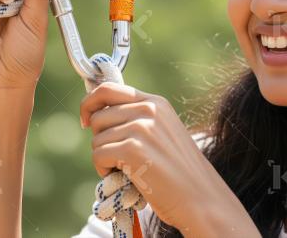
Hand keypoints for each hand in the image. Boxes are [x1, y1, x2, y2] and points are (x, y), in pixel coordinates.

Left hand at [79, 82, 232, 230]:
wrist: (201, 197)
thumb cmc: (179, 172)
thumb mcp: (163, 132)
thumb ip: (136, 119)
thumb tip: (95, 115)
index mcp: (156, 102)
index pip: (108, 89)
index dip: (89, 103)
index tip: (86, 121)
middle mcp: (149, 109)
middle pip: (98, 116)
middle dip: (100, 140)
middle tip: (116, 158)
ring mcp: (141, 128)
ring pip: (97, 139)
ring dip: (104, 159)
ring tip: (126, 171)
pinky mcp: (132, 149)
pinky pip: (98, 155)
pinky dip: (104, 171)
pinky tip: (123, 178)